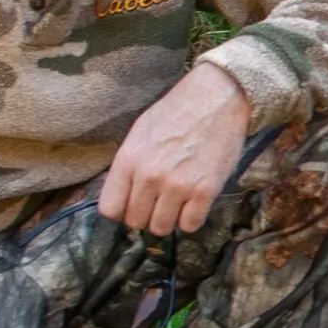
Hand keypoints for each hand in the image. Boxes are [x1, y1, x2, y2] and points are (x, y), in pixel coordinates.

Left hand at [101, 62, 250, 236]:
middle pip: (136, 222)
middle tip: (159, 203)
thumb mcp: (141, 132)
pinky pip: (190, 225)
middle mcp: (149, 176)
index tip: (133, 206)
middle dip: (146, 216)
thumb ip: (129, 165)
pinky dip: (192, 219)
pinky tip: (195, 203)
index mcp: (128, 159)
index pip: (110, 209)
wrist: (217, 98)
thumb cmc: (178, 112)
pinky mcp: (204, 191)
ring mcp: (177, 185)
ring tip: (178, 203)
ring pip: (161, 228)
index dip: (122, 211)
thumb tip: (125, 196)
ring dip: (169, 220)